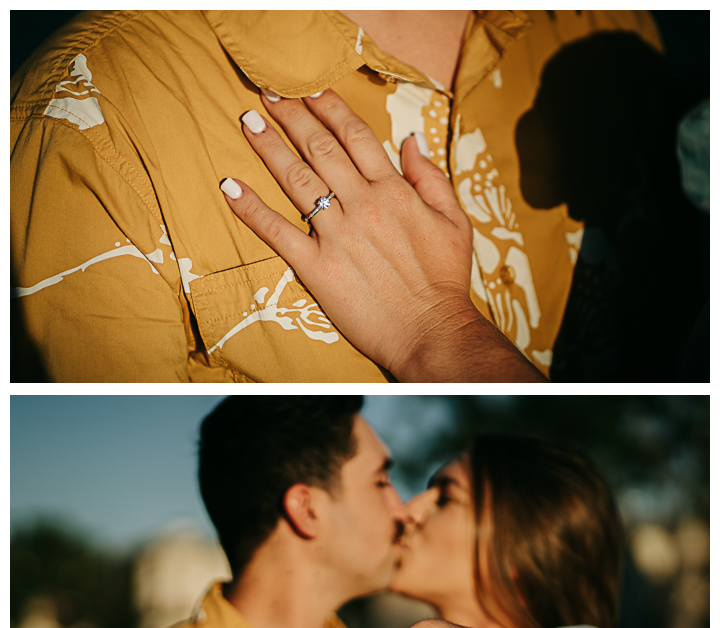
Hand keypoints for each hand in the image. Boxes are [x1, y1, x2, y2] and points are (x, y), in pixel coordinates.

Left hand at [220, 91, 543, 381]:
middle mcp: (363, 205)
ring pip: (297, 180)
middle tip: (269, 92)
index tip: (308, 88)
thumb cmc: (445, 282)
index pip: (355, 136)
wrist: (431, 332)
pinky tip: (230, 187)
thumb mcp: (453, 222)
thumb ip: (430, 177)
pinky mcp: (318, 268)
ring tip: (248, 121)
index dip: (328, 107)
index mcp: (394, 191)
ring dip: (269, 148)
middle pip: (320, 148)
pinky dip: (251, 209)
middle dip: (292, 115)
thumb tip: (410, 140)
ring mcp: (337, 236)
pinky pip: (278, 232)